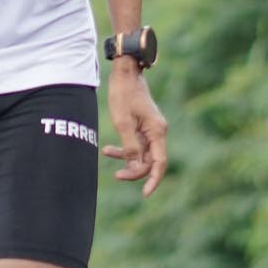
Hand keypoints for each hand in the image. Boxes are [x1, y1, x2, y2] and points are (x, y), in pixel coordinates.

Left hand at [102, 60, 167, 195]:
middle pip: (150, 161)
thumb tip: (134, 164)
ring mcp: (150, 130)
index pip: (160, 163)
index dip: (153, 180)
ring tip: (107, 154)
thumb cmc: (123, 94)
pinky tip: (107, 150)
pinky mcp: (142, 127)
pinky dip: (124, 149)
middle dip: (135, 170)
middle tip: (117, 175)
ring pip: (141, 154)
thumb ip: (129, 145)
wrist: (125, 73)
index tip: (145, 194)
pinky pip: (135, 145)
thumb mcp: (123, 122)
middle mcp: (157, 132)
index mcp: (157, 131)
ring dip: (126, 159)